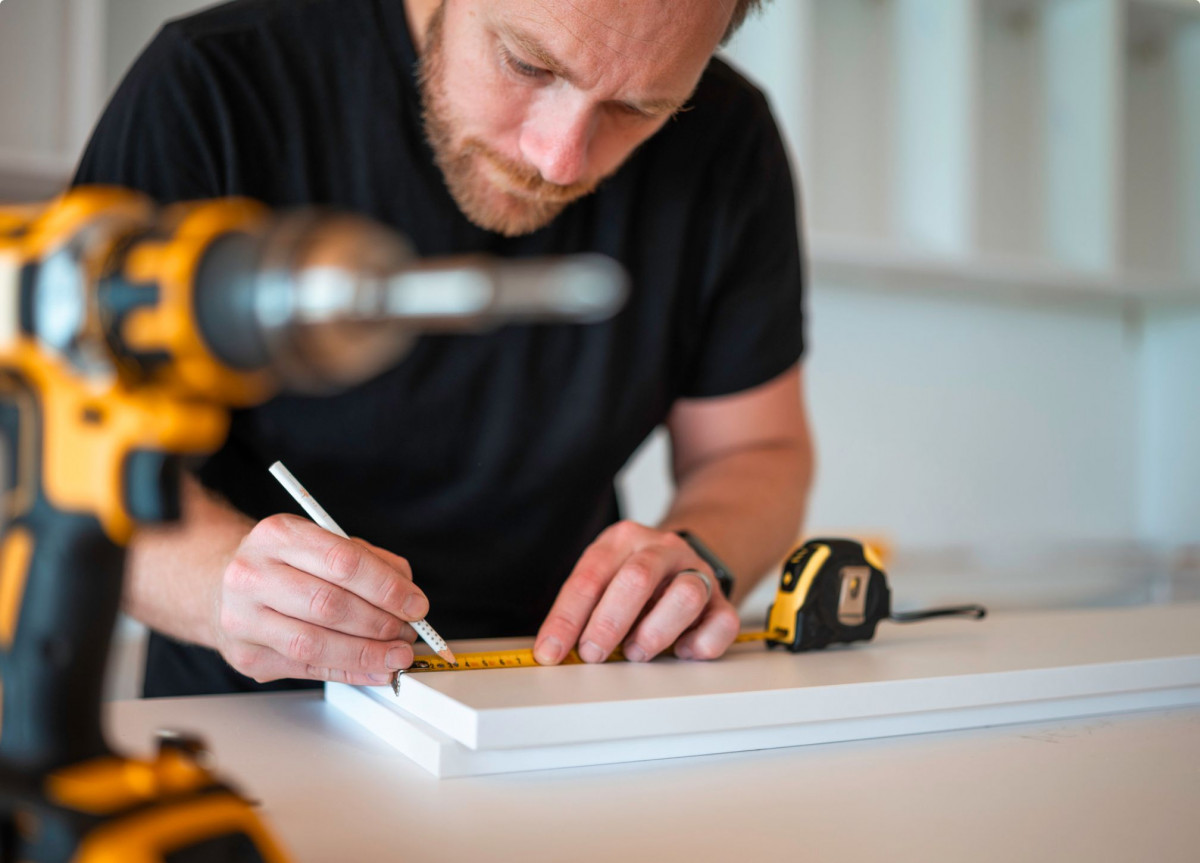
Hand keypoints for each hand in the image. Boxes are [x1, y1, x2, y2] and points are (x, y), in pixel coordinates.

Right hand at [213, 514, 427, 684]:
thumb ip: (370, 561)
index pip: (343, 561)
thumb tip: (408, 595)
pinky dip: (349, 671)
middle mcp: (252, 574)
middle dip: (380, 623)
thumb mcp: (325, 543)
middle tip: (408, 632)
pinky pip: (307, 668)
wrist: (223, 585)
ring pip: (315, 642)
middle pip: (329, 604)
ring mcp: (243, 618)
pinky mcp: (246, 655)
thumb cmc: (285, 564)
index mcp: (278, 535)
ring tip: (397, 655)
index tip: (416, 605)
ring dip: (367, 653)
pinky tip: (374, 669)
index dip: (387, 587)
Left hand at [533, 521, 739, 665]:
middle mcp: (662, 549)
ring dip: (655, 632)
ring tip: (635, 652)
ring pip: (686, 595)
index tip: (551, 651)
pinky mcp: (722, 600)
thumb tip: (554, 649)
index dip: (567, 618)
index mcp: (623, 539)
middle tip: (593, 654)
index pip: (590, 577)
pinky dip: (701, 643)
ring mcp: (695, 572)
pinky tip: (680, 651)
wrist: (682, 558)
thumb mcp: (602, 576)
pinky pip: (722, 622)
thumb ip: (582, 607)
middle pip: (637, 579)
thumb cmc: (631, 576)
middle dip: (609, 622)